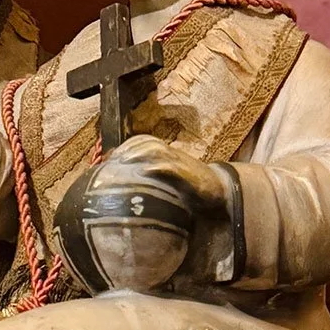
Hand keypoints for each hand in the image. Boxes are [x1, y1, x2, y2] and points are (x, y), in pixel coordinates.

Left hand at [100, 135, 227, 214]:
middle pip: (148, 141)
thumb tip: (128, 184)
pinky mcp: (189, 174)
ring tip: (124, 160)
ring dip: (140, 152)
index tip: (110, 156)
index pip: (144, 141)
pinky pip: (173, 167)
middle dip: (129, 147)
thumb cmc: (191, 185)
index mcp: (166, 155)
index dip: (127, 146)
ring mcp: (180, 162)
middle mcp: (172, 155)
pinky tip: (147, 170)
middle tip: (113, 158)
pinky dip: (160, 166)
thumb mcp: (170, 179)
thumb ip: (153, 177)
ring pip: (158, 150)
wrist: (219, 188)